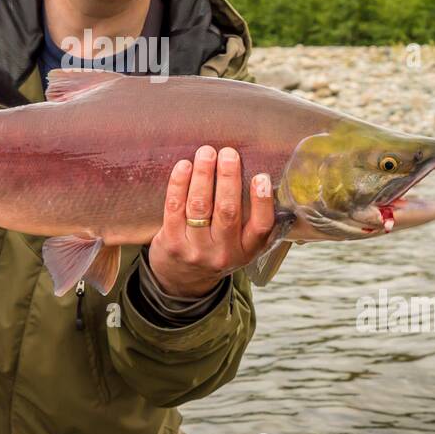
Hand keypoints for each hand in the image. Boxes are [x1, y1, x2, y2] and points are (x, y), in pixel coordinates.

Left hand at [147, 145, 275, 297]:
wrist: (183, 280)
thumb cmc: (216, 250)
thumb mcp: (239, 245)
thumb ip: (249, 219)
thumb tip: (259, 174)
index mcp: (246, 251)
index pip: (260, 227)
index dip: (262, 201)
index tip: (262, 176)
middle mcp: (223, 252)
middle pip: (227, 211)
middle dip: (228, 178)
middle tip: (228, 153)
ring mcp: (196, 249)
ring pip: (200, 206)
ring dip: (203, 175)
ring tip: (206, 153)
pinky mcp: (172, 243)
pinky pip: (175, 208)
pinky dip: (179, 184)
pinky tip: (184, 166)